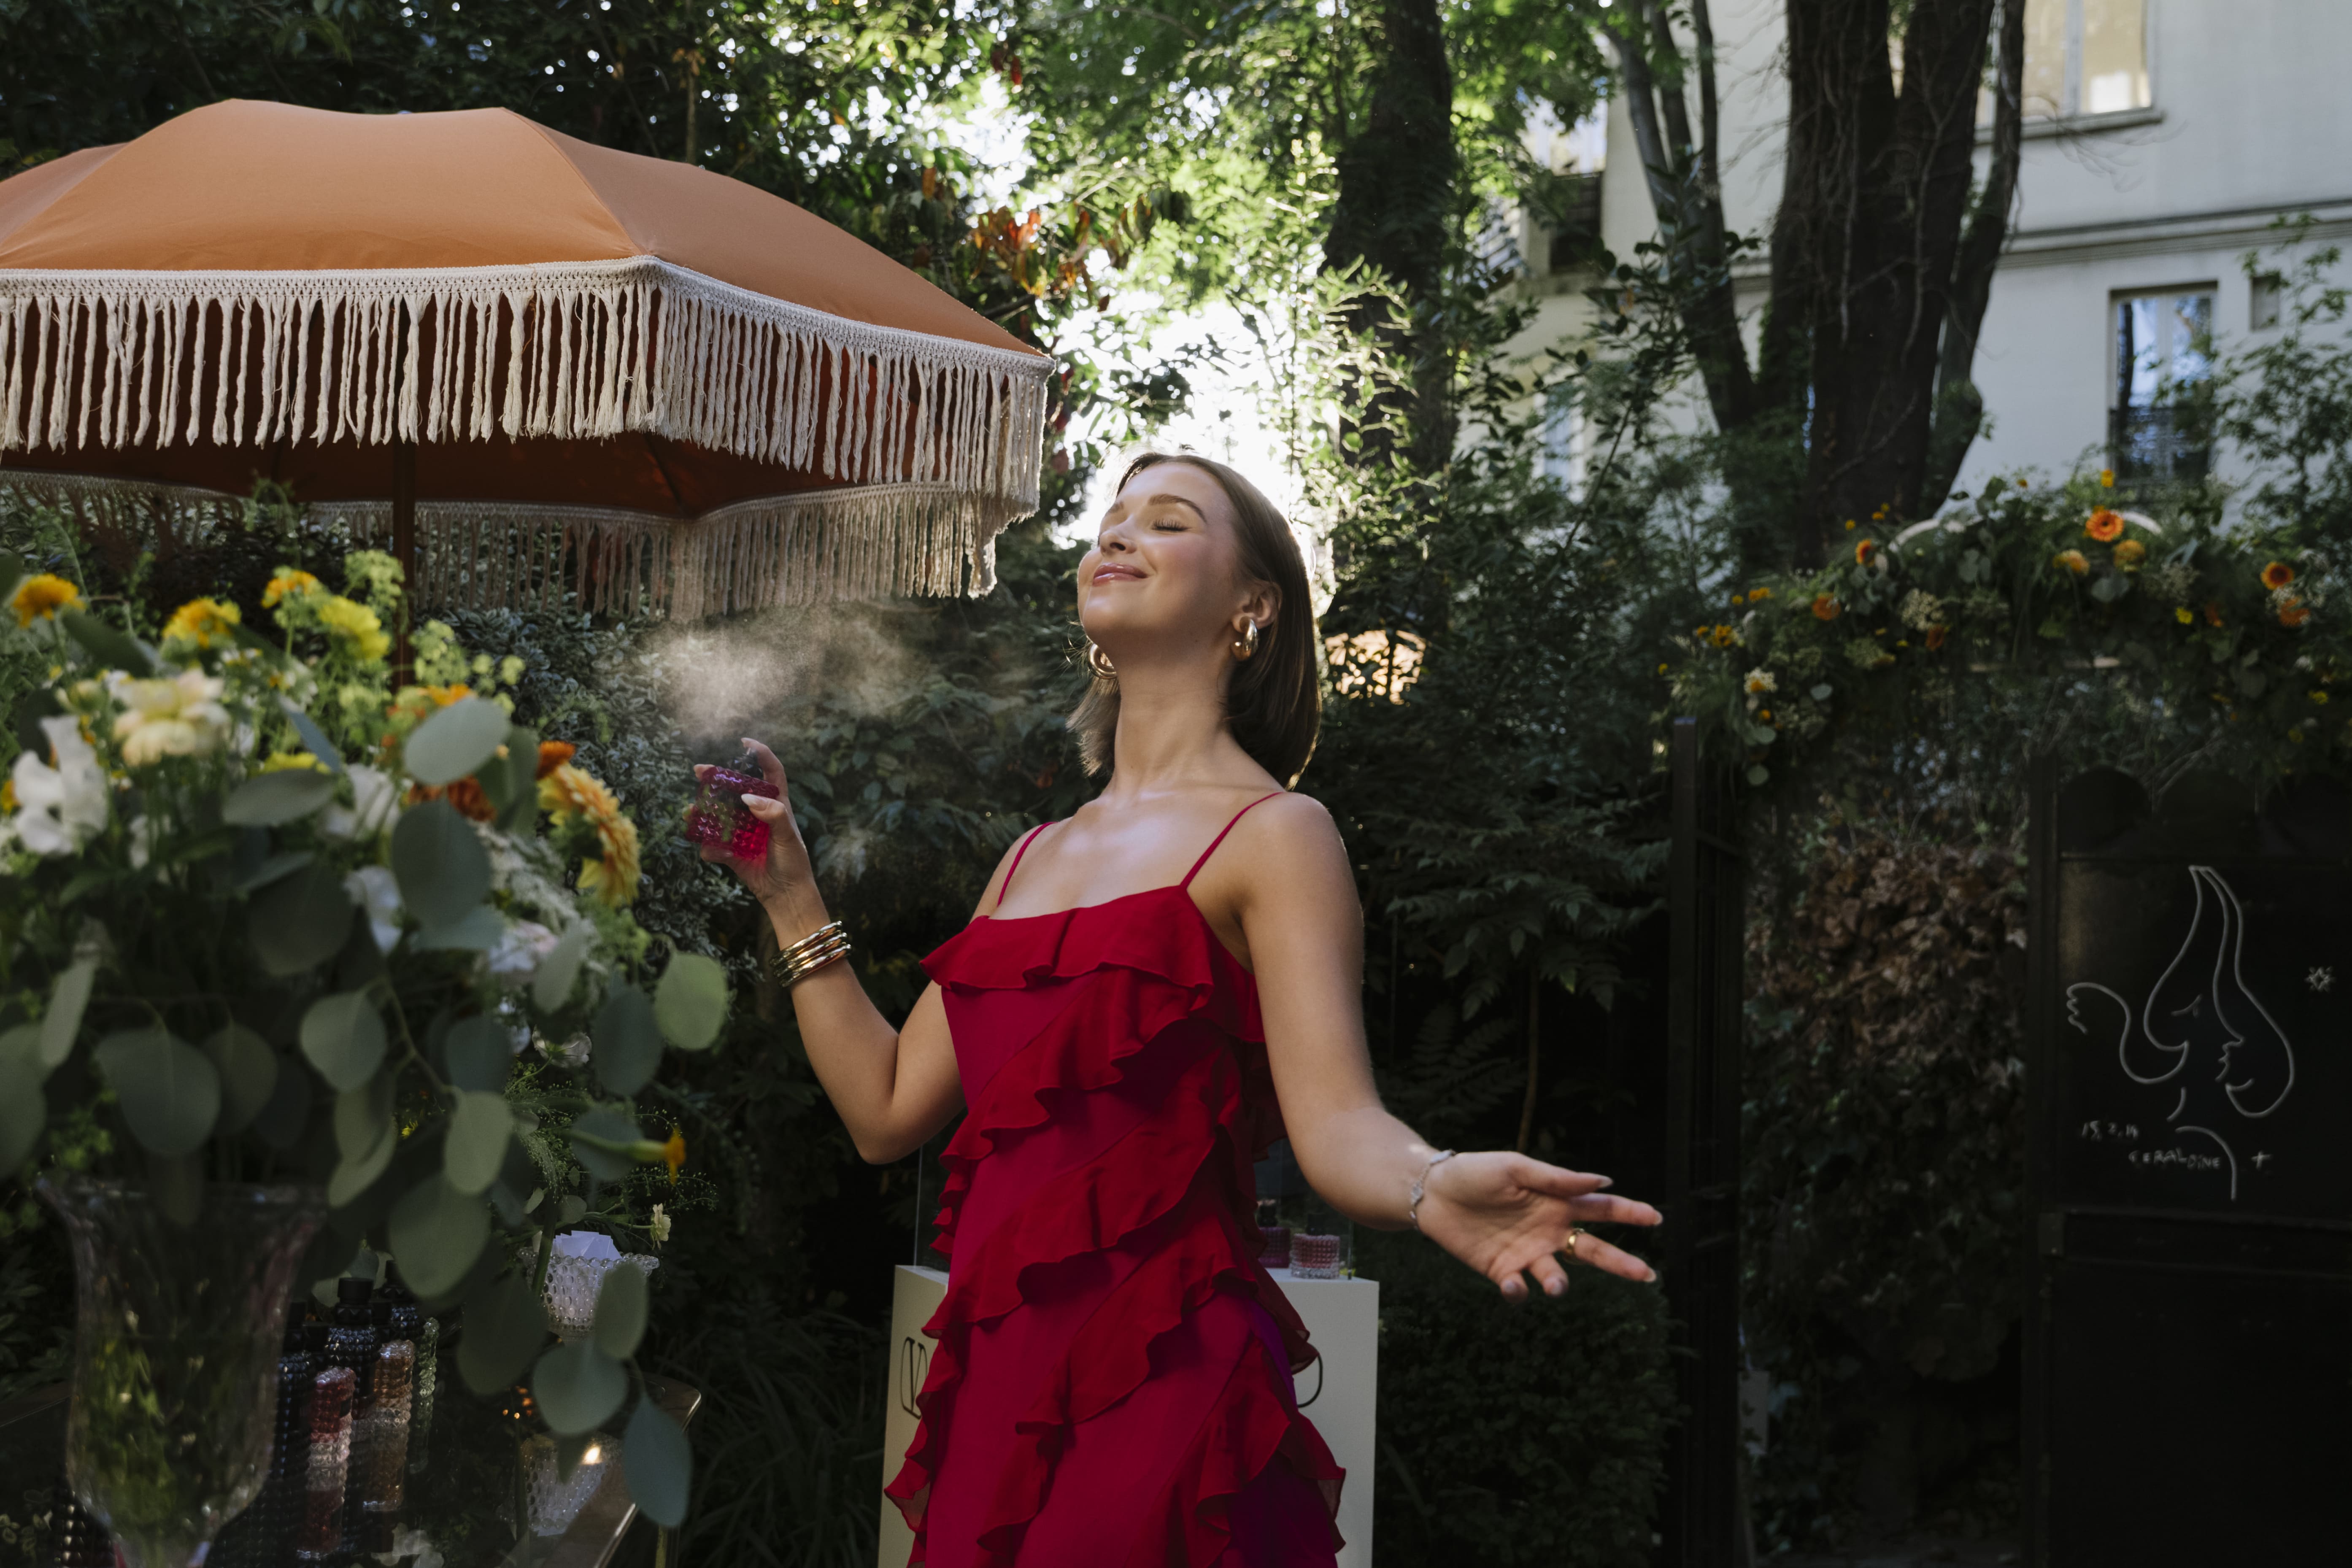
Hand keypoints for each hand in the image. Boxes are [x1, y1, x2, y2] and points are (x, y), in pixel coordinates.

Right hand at [695, 738, 819, 922]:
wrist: (786, 894)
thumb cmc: (793, 862)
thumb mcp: (788, 836)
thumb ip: (773, 814)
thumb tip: (747, 798)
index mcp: (776, 805)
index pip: (770, 773)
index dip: (760, 755)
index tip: (745, 742)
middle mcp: (757, 815)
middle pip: (734, 790)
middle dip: (716, 780)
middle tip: (698, 771)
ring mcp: (742, 833)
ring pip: (718, 816)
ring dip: (703, 813)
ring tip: (690, 812)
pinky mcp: (732, 852)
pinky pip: (714, 846)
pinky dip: (710, 848)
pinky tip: (711, 852)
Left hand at [1415, 1151, 1660, 1301]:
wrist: (1431, 1192)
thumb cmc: (1475, 1172)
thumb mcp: (1516, 1168)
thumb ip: (1556, 1178)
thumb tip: (1603, 1181)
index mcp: (1556, 1203)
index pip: (1601, 1209)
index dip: (1629, 1212)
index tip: (1656, 1218)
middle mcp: (1548, 1231)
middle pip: (1593, 1250)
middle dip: (1621, 1263)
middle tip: (1647, 1276)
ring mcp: (1526, 1253)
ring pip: (1558, 1276)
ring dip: (1561, 1284)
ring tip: (1556, 1286)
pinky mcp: (1501, 1271)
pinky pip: (1519, 1289)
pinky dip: (1519, 1291)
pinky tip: (1512, 1283)